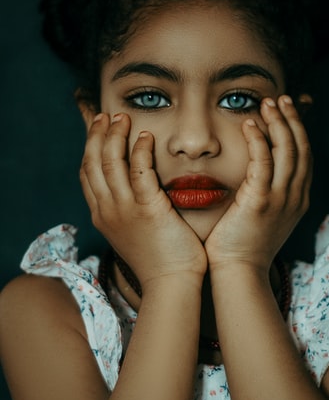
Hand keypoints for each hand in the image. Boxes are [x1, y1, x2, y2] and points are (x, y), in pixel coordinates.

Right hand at [80, 113, 206, 292]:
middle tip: (106, 116)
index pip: (87, 175)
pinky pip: (139, 170)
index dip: (90, 148)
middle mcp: (107, 210)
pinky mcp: (147, 208)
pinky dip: (140, 149)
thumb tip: (133, 191)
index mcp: (102, 215)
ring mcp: (124, 209)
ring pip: (110, 162)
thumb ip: (127, 210)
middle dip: (97, 135)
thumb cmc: (159, 259)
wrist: (170, 284)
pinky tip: (146, 136)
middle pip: (92, 163)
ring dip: (115, 135)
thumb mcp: (132, 232)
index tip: (98, 129)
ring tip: (124, 118)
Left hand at [205, 95, 311, 274]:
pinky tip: (249, 125)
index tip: (287, 112)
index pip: (304, 157)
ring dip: (278, 123)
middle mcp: (295, 196)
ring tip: (267, 103)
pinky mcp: (260, 201)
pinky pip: (263, 161)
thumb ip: (266, 193)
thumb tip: (256, 174)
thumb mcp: (265, 217)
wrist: (239, 272)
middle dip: (292, 120)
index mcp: (297, 199)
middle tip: (280, 99)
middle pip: (301, 148)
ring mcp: (280, 199)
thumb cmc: (243, 245)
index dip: (298, 131)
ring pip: (287, 150)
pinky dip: (259, 140)